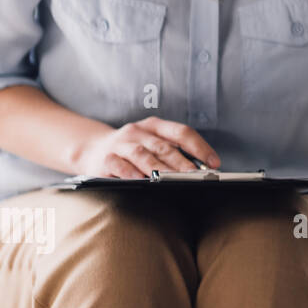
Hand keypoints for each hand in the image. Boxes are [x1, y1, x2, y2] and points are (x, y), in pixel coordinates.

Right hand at [73, 117, 221, 178]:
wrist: (93, 149)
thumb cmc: (132, 149)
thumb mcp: (152, 143)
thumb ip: (173, 151)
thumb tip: (203, 169)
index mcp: (155, 126)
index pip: (182, 132)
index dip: (200, 147)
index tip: (214, 163)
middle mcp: (138, 132)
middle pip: (164, 147)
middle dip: (183, 163)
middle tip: (197, 176)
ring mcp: (121, 144)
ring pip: (143, 155)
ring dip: (159, 169)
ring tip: (174, 181)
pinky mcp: (105, 158)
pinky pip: (119, 165)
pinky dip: (131, 173)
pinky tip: (141, 181)